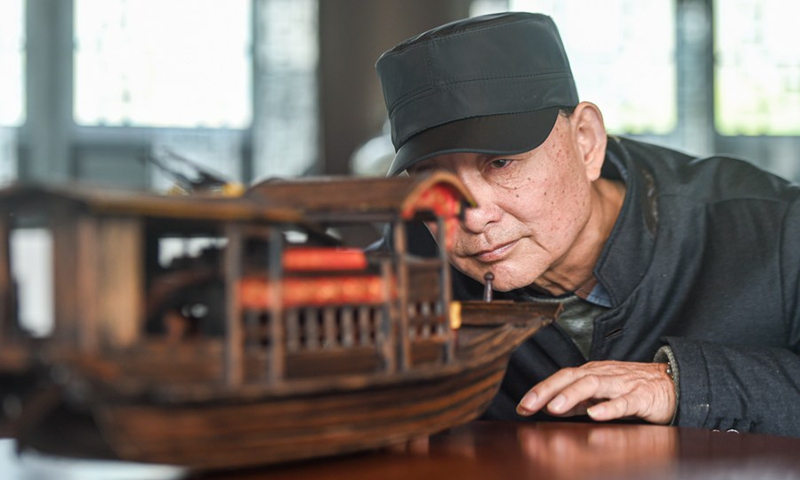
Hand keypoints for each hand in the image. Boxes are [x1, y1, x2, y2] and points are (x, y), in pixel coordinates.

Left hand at [516, 361, 676, 424]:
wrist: (674, 382)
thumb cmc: (633, 387)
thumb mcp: (601, 392)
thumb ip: (577, 398)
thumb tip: (548, 405)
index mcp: (592, 373)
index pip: (561, 377)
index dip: (540, 390)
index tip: (521, 406)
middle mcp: (604, 374)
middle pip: (571, 377)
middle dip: (547, 390)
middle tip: (528, 405)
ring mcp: (623, 384)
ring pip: (594, 385)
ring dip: (572, 395)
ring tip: (555, 408)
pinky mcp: (642, 396)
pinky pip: (625, 401)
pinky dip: (609, 407)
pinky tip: (594, 414)